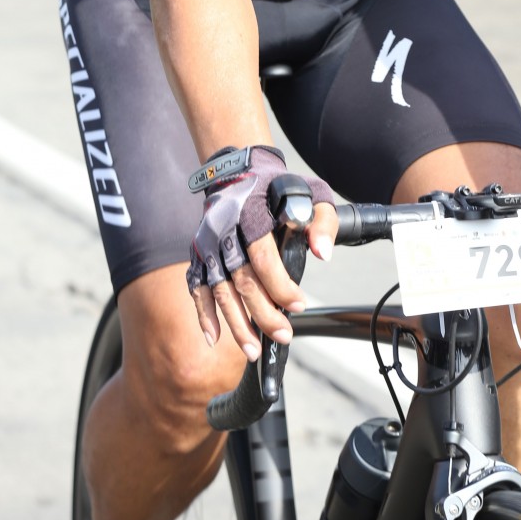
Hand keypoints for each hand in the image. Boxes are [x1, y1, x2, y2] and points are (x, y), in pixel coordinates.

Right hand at [186, 145, 337, 358]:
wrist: (239, 169)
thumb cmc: (278, 186)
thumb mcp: (310, 192)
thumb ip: (321, 221)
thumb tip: (324, 254)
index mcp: (251, 215)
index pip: (263, 258)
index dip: (281, 286)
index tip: (299, 305)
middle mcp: (224, 230)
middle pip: (242, 280)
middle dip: (263, 314)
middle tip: (284, 335)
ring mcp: (207, 243)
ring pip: (220, 290)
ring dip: (235, 323)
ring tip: (253, 350)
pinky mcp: (197, 252)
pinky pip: (197, 286)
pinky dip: (203, 313)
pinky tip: (214, 338)